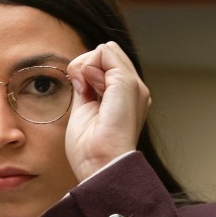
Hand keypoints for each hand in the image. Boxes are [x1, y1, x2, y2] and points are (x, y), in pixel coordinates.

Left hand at [65, 42, 150, 180]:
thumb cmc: (90, 150)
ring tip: (88, 93)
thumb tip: (80, 72)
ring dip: (86, 67)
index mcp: (127, 97)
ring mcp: (134, 86)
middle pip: (106, 52)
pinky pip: (103, 52)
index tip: (82, 94)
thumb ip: (85, 89)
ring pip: (105, 49)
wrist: (100, 166)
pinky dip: (87, 67)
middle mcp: (135, 90)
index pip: (106, 63)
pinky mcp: (127, 83)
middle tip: (83, 92)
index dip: (87, 72)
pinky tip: (89, 89)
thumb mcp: (85, 110)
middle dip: (86, 66)